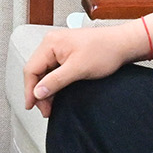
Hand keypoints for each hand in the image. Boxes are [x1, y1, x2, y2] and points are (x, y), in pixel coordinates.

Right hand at [23, 19, 152, 114]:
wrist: (123, 45)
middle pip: (36, 72)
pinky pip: (53, 71)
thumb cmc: (105, 50)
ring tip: (52, 105)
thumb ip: (55, 81)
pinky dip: (54, 84)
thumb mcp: (78, 69)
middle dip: (39, 92)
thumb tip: (38, 92)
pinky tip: (58, 94)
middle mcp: (52, 44)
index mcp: (51, 43)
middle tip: (45, 109)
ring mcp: (59, 48)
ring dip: (47, 89)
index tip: (31, 106)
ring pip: (44, 72)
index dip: (29, 90)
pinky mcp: (67, 54)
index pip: (31, 69)